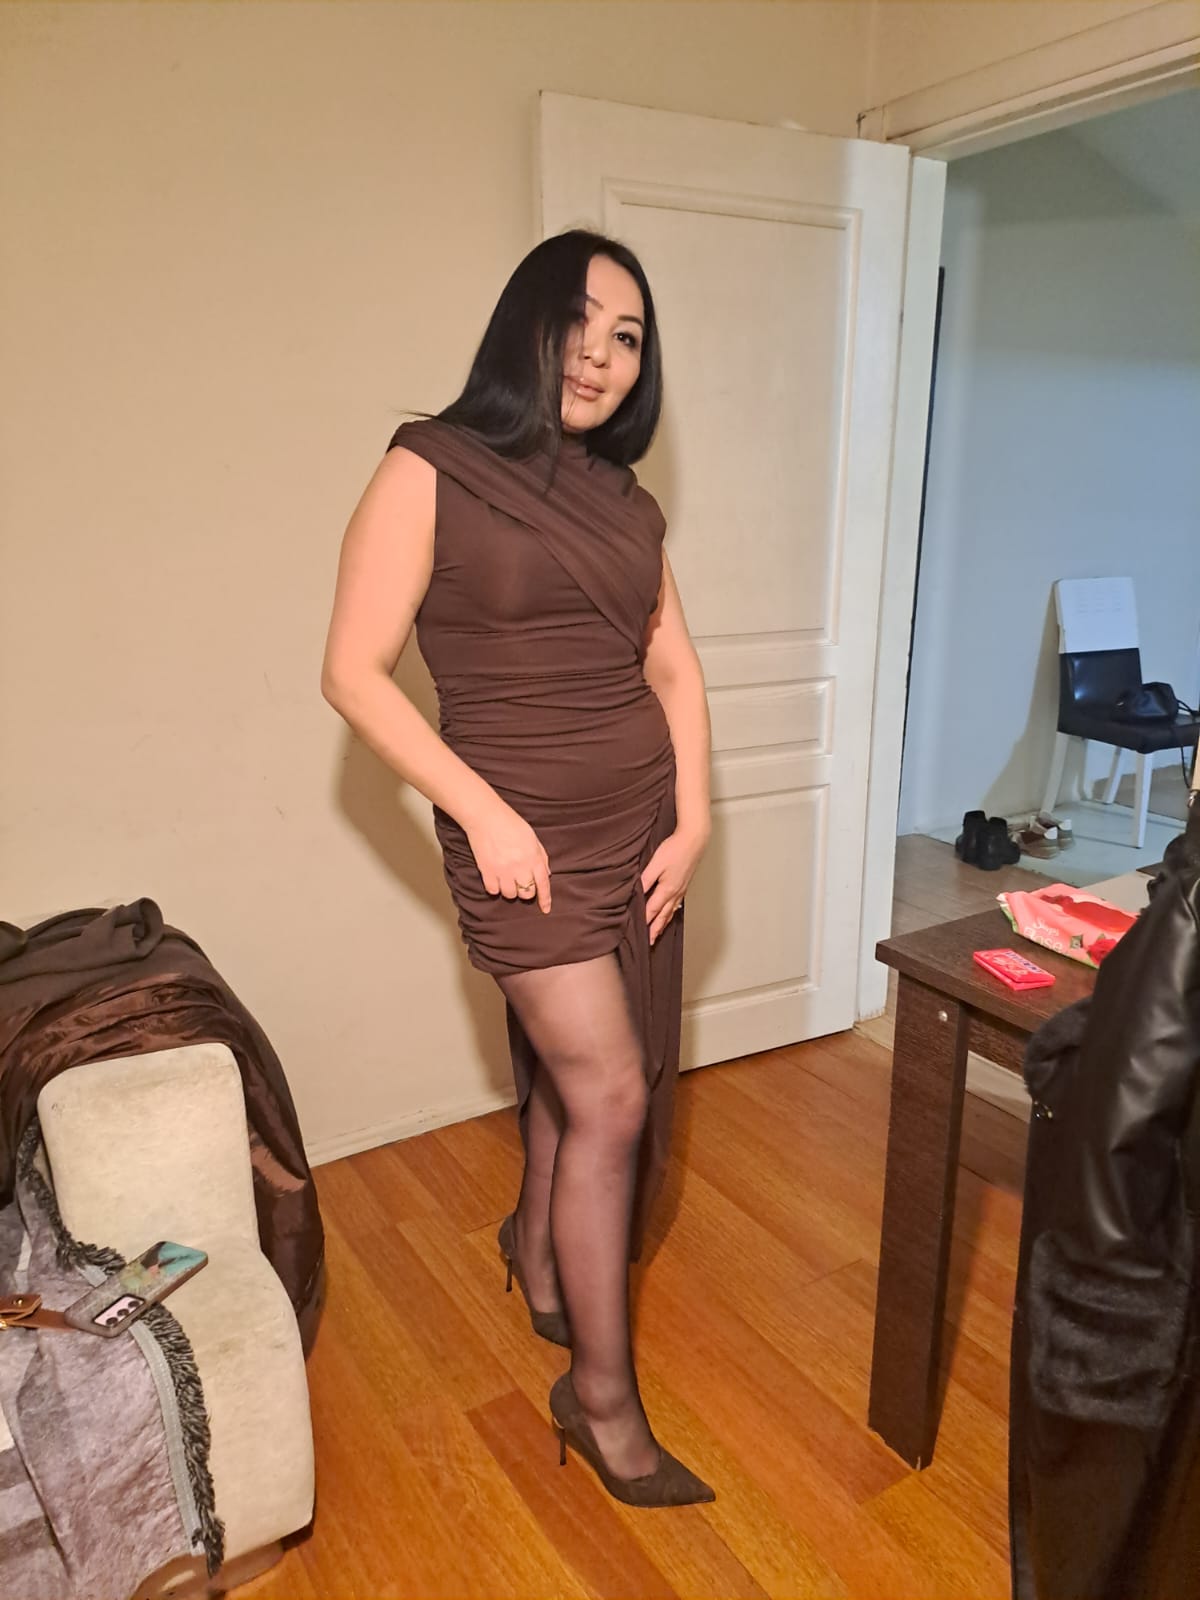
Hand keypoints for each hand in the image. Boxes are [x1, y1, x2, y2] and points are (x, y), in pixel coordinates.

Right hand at [465, 800, 551, 913]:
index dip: (545, 899)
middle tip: (520, 882)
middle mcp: (520, 866)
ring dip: (509, 890)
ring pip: (510, 894)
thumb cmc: (510, 823)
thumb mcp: (532, 837)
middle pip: (527, 893)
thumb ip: (541, 856)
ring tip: (506, 878)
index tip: (545, 909)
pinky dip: (494, 888)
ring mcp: (502, 870)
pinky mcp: (486, 871)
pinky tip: (494, 878)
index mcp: (533, 857)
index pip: (543, 884)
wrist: (485, 816)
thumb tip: (546, 874)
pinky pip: (493, 891)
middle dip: (526, 891)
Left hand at [641, 825, 707, 944]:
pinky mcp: (684, 884)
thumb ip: (645, 880)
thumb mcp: (655, 864)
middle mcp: (675, 893)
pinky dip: (672, 912)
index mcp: (666, 890)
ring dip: (664, 923)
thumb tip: (637, 894)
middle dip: (656, 929)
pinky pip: (676, 903)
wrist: (694, 840)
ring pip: (671, 911)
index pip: (652, 911)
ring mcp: (681, 889)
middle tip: (650, 942)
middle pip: (663, 915)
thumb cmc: (674, 849)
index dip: (645, 923)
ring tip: (659, 932)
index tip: (640, 934)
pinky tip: (671, 912)